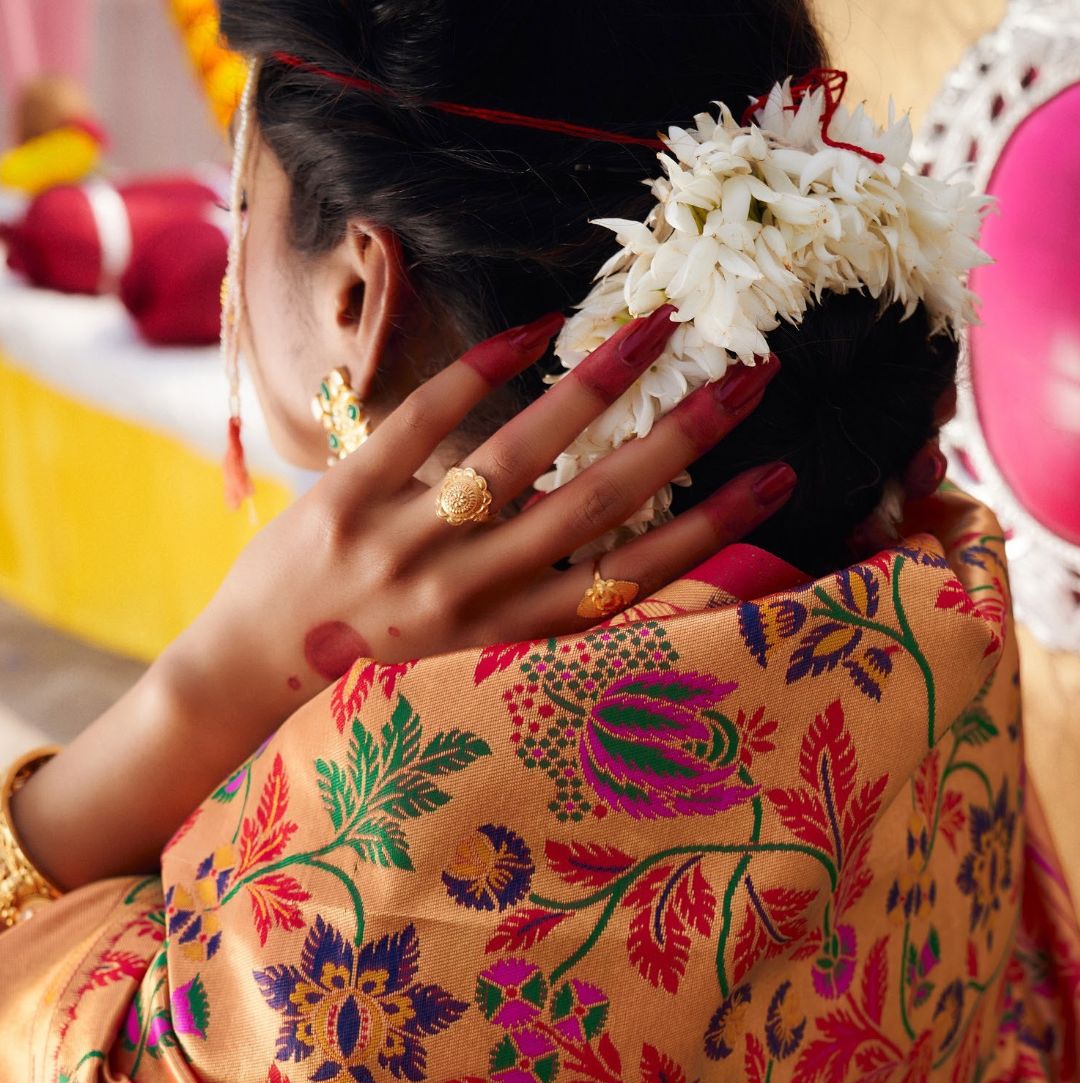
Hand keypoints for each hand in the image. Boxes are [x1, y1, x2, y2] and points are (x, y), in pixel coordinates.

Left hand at [172, 305, 792, 738]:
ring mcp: (404, 547)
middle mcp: (469, 597)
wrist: (251, 681)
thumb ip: (536, 608)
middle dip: (683, 440)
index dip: (711, 529)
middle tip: (751, 378)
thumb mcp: (468, 660)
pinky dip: (477, 373)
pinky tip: (530, 328)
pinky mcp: (344, 502)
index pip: (630, 578)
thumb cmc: (373, 675)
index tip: (776, 479)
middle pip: (596, 507)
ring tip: (656, 326)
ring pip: (520, 459)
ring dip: (596, 386)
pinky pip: (419, 426)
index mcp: (510, 639)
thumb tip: (618, 553)